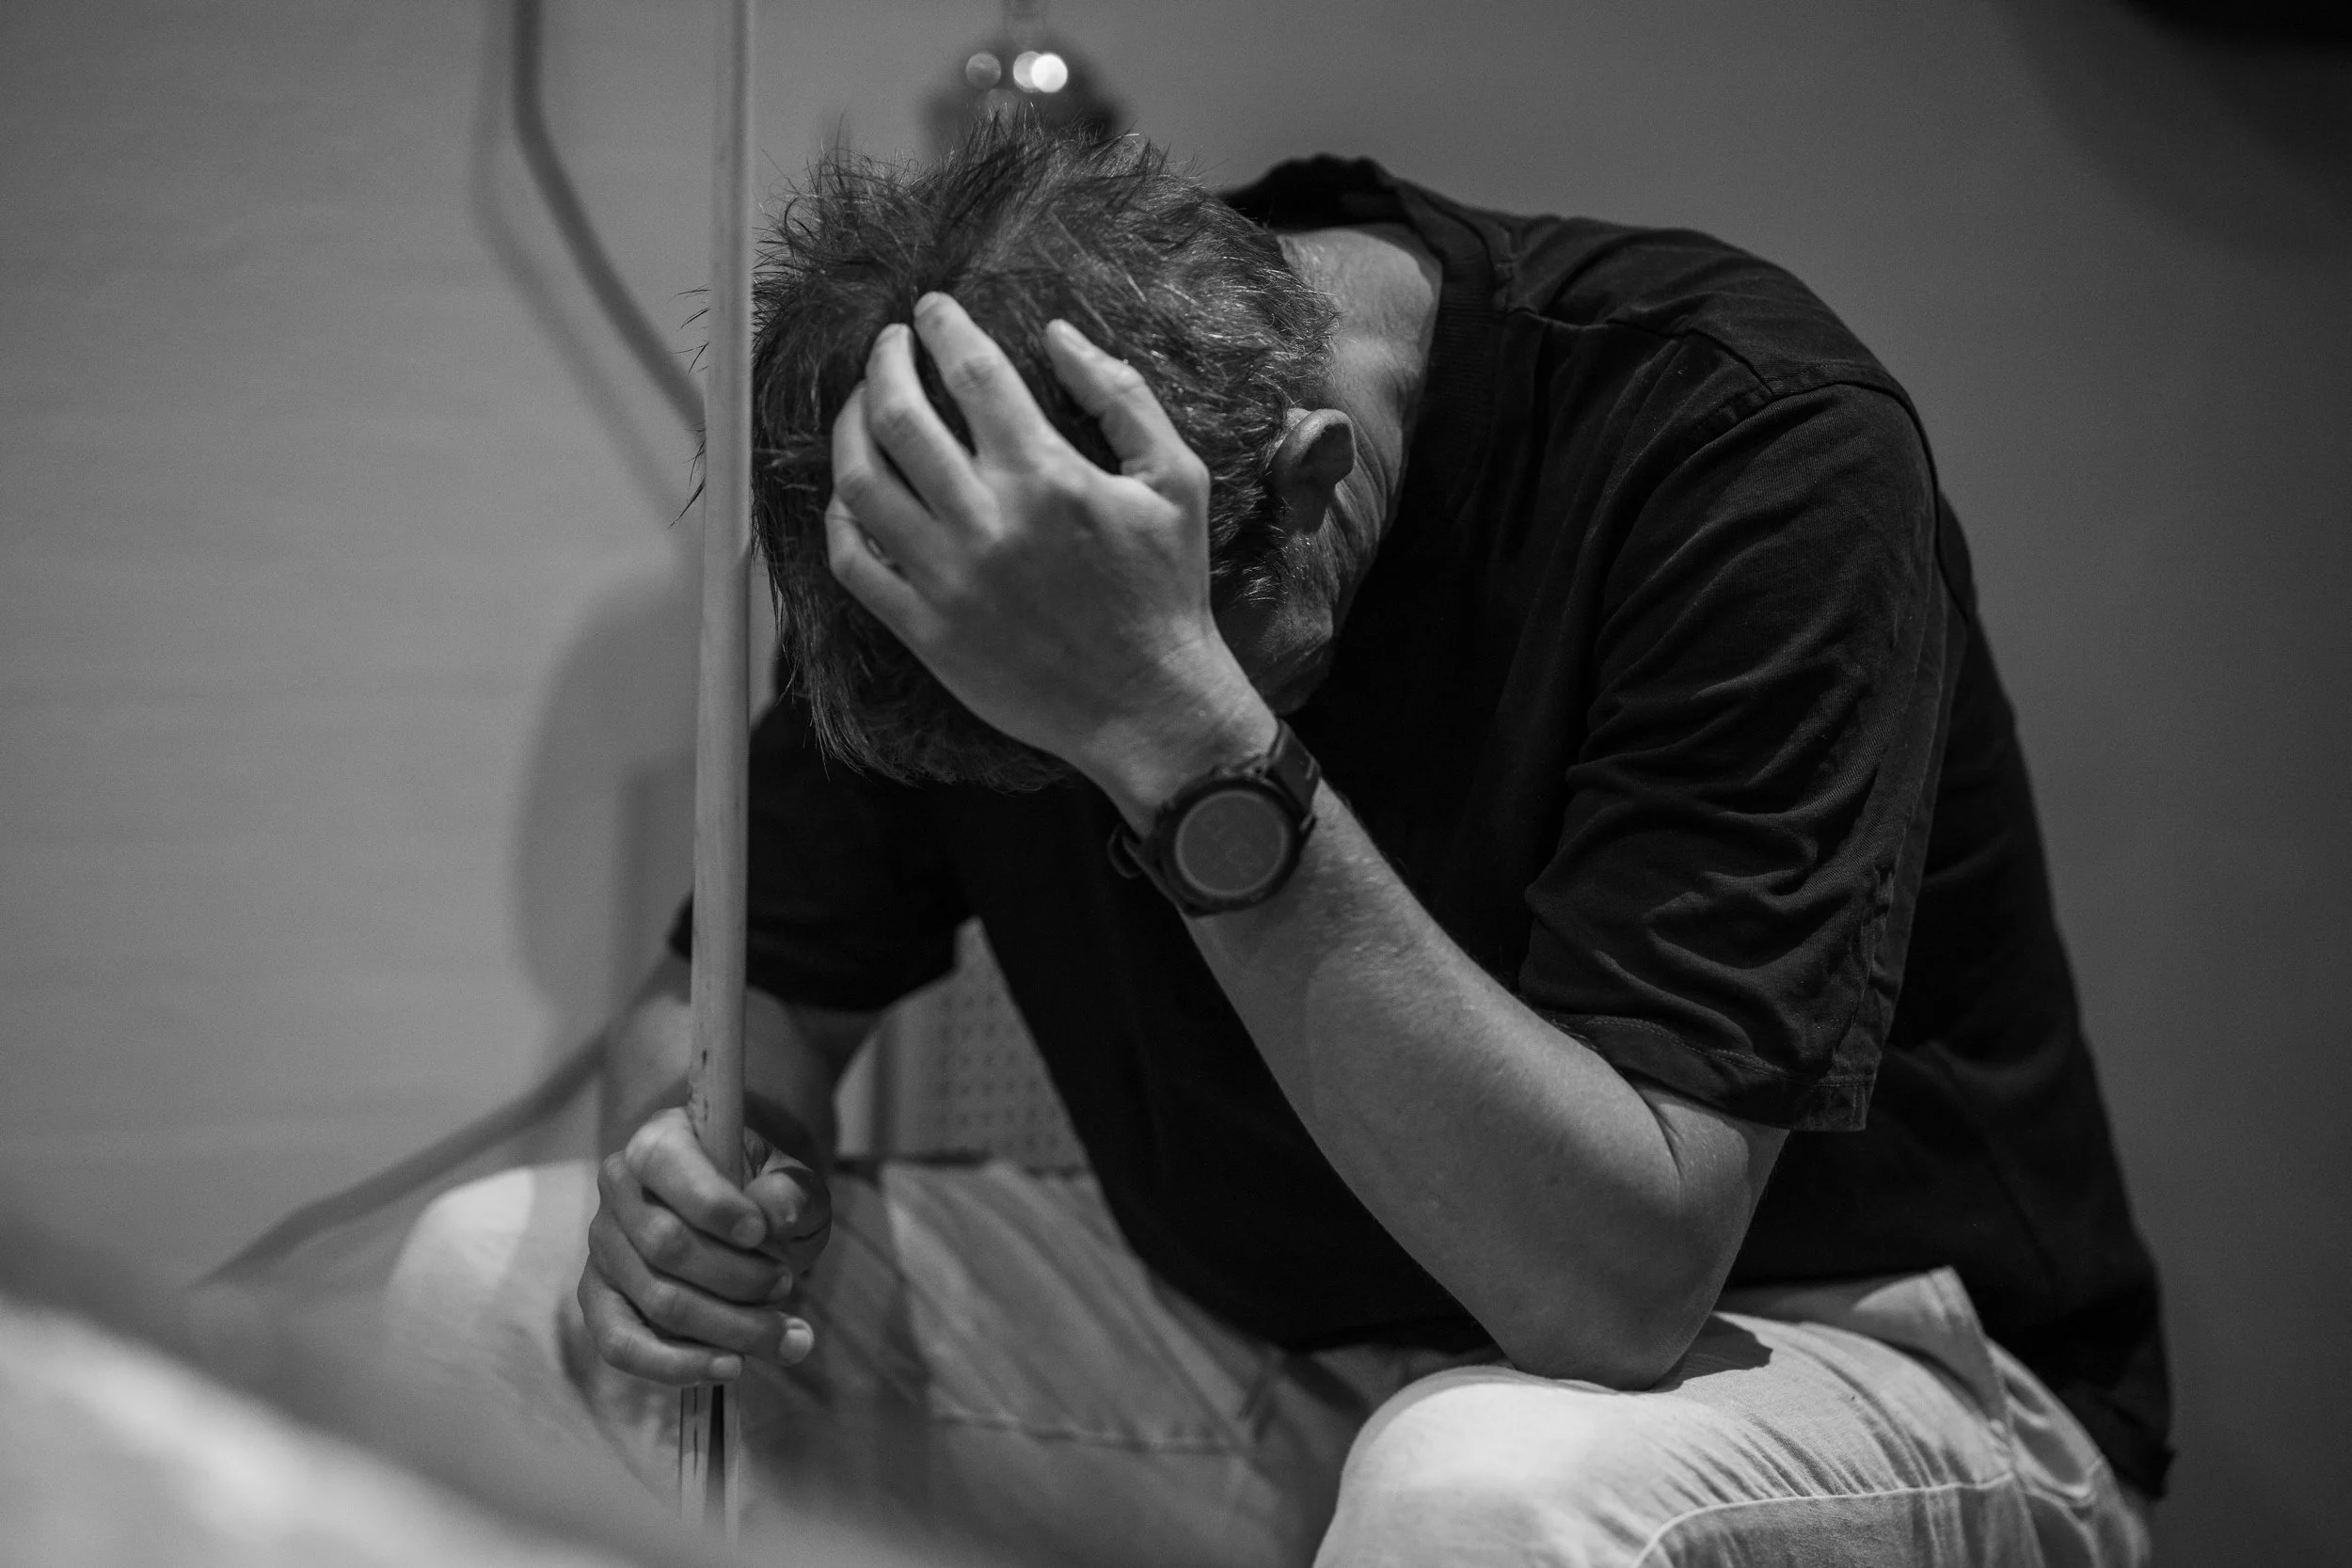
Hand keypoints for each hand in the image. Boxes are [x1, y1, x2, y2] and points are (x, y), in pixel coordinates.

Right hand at [575, 1107, 829, 1384]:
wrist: (744, 1223)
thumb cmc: (764, 1195)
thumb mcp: (793, 1181)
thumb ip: (794, 1190)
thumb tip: (776, 1214)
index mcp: (661, 1139)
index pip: (667, 1165)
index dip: (713, 1205)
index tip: (762, 1234)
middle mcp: (618, 1188)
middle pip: (667, 1244)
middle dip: (737, 1277)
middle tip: (787, 1286)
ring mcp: (602, 1246)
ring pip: (657, 1299)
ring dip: (729, 1325)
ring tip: (784, 1335)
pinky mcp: (599, 1299)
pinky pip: (620, 1344)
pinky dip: (677, 1364)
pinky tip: (729, 1366)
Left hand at [825, 294, 1273, 819]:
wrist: (1149, 704)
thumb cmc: (1166, 592)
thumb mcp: (1176, 479)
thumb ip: (1121, 397)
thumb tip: (1059, 335)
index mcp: (1048, 477)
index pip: (972, 373)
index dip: (943, 327)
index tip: (932, 309)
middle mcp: (987, 522)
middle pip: (899, 415)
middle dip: (884, 361)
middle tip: (889, 345)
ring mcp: (947, 578)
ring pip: (860, 482)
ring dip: (849, 429)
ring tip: (861, 408)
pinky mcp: (925, 629)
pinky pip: (853, 561)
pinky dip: (840, 518)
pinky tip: (853, 493)